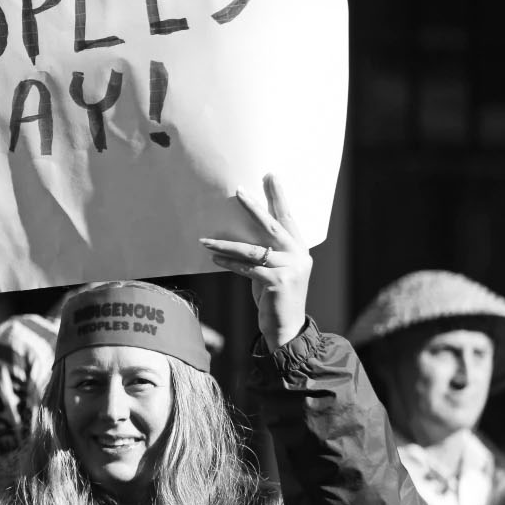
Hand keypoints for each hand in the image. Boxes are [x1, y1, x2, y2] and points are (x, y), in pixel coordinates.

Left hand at [198, 173, 311, 350]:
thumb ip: (267, 252)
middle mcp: (299, 256)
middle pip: (272, 226)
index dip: (278, 197)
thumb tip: (240, 234)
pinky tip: (214, 257)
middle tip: (239, 190)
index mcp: (299, 249)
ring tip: (205, 239)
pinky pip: (247, 268)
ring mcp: (290, 269)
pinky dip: (229, 262)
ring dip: (226, 243)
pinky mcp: (277, 283)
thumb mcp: (275, 270)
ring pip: (252, 250)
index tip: (270, 175)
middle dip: (254, 207)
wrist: (287, 328)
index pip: (287, 218)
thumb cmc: (276, 297)